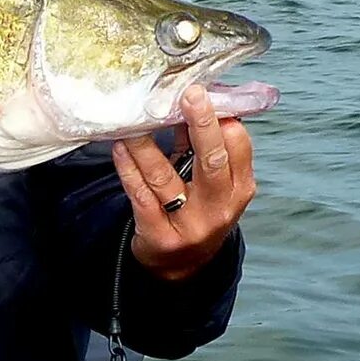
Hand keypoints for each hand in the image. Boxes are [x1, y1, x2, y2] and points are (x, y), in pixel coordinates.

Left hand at [112, 85, 255, 280]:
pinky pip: (140, 196)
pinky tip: (119, 149)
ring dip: (145, 144)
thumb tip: (189, 101)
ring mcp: (189, 225)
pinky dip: (128, 169)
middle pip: (212, 161)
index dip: (222, 117)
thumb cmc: (199, 212)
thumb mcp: (212, 185)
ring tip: (132, 121)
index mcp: (240, 189)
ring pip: (165, 176)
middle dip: (202, 125)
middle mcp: (219, 208)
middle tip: (189, 94)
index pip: (238, 147)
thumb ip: (203, 148)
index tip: (201, 91)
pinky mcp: (159, 237)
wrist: (180, 268)